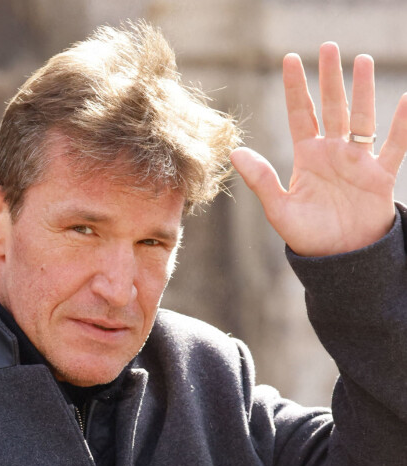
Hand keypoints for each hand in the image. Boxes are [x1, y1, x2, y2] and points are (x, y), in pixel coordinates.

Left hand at [231, 42, 406, 256]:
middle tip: (328, 47)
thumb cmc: (307, 236)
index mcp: (307, 158)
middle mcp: (332, 153)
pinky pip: (395, 146)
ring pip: (362, 119)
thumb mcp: (279, 209)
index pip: (300, 115)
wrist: (338, 259)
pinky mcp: (380, 176)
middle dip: (329, 79)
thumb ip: (261, 179)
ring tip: (362, 60)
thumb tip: (235, 152)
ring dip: (363, 91)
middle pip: (331, 108)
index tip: (290, 59)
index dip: (296, 88)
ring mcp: (357, 162)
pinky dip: (403, 124)